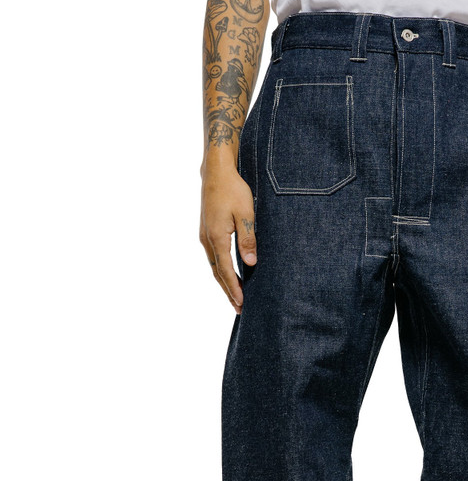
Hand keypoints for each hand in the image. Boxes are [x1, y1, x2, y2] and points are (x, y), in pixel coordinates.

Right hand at [199, 163, 256, 313]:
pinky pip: (214, 257)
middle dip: (228, 291)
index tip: (242, 303)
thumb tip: (250, 263)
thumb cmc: (233, 189)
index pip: (226, 271)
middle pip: (217, 273)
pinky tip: (229, 275)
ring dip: (224, 283)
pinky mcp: (207, 232)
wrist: (216, 171)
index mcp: (216, 238)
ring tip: (235, 297)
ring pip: (214, 266)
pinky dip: (221, 270)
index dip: (234, 289)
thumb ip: (248, 239)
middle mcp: (207, 240)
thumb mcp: (246, 213)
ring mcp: (205, 236)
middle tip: (239, 309)